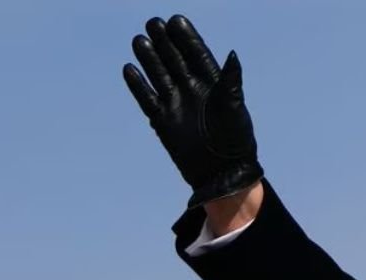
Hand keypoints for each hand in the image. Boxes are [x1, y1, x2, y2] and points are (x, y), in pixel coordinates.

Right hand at [123, 14, 262, 207]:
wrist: (223, 173)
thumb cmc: (235, 141)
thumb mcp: (235, 108)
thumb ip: (231, 81)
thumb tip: (232, 54)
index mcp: (212, 84)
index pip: (196, 54)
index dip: (186, 38)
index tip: (176, 20)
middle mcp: (191, 89)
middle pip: (173, 59)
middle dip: (164, 42)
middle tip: (153, 23)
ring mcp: (175, 103)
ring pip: (158, 74)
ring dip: (149, 58)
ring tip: (140, 40)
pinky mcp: (162, 120)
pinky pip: (146, 98)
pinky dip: (138, 85)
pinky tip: (129, 68)